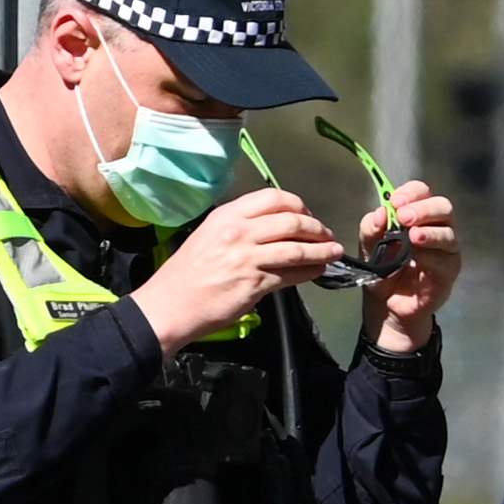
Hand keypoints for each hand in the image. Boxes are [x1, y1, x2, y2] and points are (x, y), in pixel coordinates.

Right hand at [130, 187, 344, 348]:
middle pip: (292, 221)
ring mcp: (247, 257)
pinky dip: (310, 271)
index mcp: (227, 215)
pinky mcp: (255, 283)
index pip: (274, 198)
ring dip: (322, 250)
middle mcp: (239, 231)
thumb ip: (238, 226)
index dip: (298, 205)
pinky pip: (291, 274)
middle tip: (327, 235)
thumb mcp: (208, 235)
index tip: (308, 216)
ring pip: (297, 248)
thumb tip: (271, 227)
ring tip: (334, 252)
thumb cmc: (185, 274)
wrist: (169, 305)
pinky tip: (318, 271)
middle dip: (317, 228)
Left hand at [361, 176, 463, 353]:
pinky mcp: (448, 271)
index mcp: (418, 215)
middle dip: (423, 209)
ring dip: (430, 232)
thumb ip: (371, 228)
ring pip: (448, 233)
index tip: (394, 202)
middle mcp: (437, 227)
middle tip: (404, 217)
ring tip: (413, 237)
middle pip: (443, 207)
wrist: (385, 304)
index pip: (422, 192)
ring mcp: (446, 249)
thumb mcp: (368, 246)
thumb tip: (381, 213)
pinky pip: (445, 260)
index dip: (411, 193)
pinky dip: (430, 256)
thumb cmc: (382, 268)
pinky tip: (417, 257)